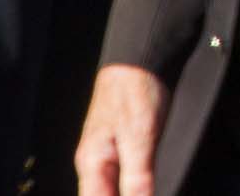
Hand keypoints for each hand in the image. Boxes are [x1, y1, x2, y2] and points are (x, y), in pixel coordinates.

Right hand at [76, 64, 169, 195]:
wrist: (140, 58)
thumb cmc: (136, 91)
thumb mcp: (141, 138)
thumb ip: (138, 178)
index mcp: (92, 163)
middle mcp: (95, 161)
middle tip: (148, 192)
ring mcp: (107, 153)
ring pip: (111, 188)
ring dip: (128, 192)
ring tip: (148, 189)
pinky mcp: (121, 144)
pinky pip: (122, 175)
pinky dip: (131, 185)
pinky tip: (146, 185)